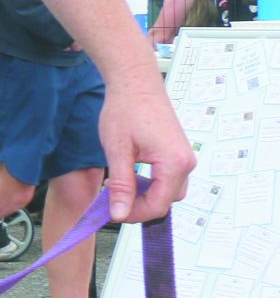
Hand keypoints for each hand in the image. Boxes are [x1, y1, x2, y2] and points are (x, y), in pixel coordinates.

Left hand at [99, 78, 193, 222]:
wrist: (135, 83)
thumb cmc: (125, 111)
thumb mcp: (117, 151)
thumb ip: (121, 186)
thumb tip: (119, 214)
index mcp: (174, 164)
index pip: (158, 205)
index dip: (133, 214)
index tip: (111, 211)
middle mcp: (186, 163)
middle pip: (166, 201)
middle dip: (138, 205)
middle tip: (112, 197)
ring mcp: (185, 157)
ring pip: (168, 191)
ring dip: (143, 195)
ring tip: (118, 184)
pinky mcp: (178, 153)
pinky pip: (168, 179)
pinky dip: (149, 183)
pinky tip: (129, 175)